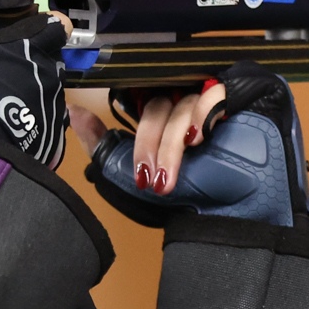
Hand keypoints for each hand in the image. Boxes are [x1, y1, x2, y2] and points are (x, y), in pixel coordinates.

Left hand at [68, 83, 226, 195]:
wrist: (232, 215)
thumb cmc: (185, 198)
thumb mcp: (129, 173)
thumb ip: (100, 143)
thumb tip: (73, 111)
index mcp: (158, 118)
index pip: (135, 102)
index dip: (134, 132)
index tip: (137, 169)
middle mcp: (182, 105)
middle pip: (155, 106)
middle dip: (148, 145)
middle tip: (150, 178)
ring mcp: (208, 100)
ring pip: (179, 104)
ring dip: (172, 143)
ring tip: (174, 174)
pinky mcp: (235, 98)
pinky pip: (211, 93)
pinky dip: (201, 116)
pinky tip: (200, 140)